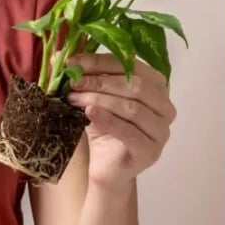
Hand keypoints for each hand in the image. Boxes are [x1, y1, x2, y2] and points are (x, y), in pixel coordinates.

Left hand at [64, 53, 176, 186]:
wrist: (105, 168)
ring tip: (74, 98)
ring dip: (99, 99)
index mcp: (157, 87)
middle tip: (73, 81)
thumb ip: (86, 77)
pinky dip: (108, 120)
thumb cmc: (104, 128)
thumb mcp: (95, 97)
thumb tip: (58, 57)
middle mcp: (165, 107)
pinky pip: (130, 132)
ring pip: (132, 108)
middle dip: (100, 81)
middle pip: (135, 86)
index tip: (73, 62)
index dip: (101, 62)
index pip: (132, 65)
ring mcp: (161, 131)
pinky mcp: (151, 152)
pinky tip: (90, 113)